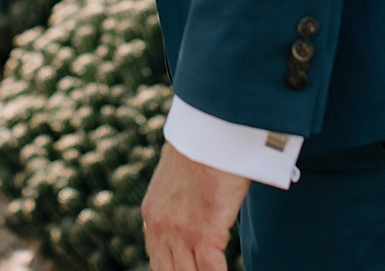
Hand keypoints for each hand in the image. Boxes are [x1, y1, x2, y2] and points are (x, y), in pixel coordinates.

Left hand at [142, 142, 248, 270]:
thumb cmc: (205, 148)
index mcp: (152, 215)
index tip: (189, 269)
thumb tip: (193, 214)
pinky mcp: (203, 232)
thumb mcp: (178, 179)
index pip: (158, 262)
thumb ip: (177, 204)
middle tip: (203, 270)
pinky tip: (232, 270)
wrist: (211, 128)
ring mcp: (179, 232)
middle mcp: (159, 227)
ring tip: (216, 270)